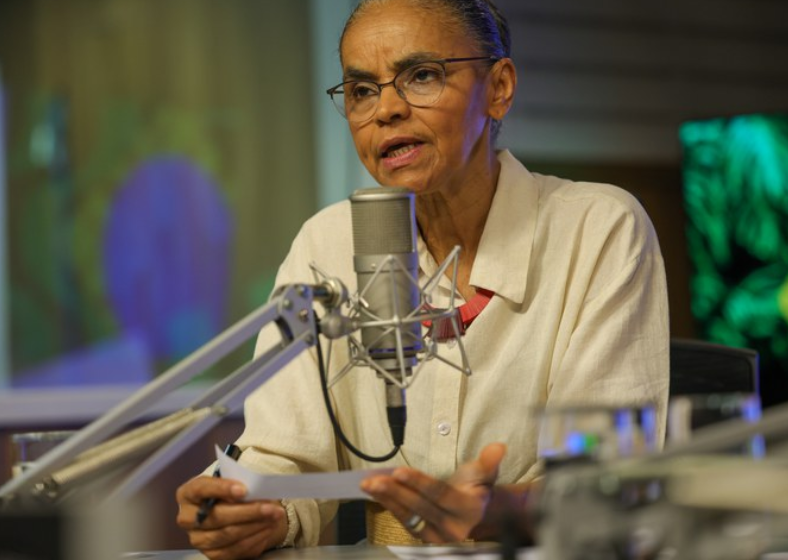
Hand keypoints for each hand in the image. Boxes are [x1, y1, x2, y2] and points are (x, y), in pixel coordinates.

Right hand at [175, 475, 287, 559]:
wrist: (229, 509)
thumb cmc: (229, 492)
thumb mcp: (231, 482)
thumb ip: (237, 486)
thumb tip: (253, 494)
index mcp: (188, 493)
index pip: (201, 489)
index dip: (221, 489)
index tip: (243, 490)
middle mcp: (187, 518)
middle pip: (218, 516)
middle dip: (248, 512)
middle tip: (272, 508)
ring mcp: (198, 539)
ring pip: (228, 534)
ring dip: (256, 526)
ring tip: (275, 517)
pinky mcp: (211, 555)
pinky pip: (235, 549)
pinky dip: (255, 538)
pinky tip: (268, 529)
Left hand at [361, 443, 506, 542]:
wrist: (480, 515)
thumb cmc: (478, 489)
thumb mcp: (486, 473)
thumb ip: (489, 461)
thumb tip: (497, 447)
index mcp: (468, 510)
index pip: (439, 495)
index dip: (419, 483)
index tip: (398, 471)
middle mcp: (453, 527)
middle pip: (420, 507)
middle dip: (396, 492)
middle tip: (375, 479)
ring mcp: (438, 536)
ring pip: (409, 516)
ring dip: (387, 500)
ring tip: (369, 485)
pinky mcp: (425, 538)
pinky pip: (405, 521)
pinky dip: (390, 507)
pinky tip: (377, 494)